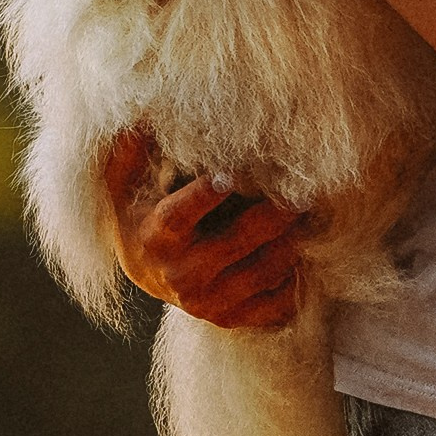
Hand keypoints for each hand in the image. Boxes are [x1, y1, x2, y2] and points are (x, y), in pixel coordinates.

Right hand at [102, 127, 307, 330]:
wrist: (145, 273)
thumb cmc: (140, 214)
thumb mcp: (123, 184)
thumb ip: (130, 151)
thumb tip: (140, 118)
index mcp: (156, 237)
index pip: (179, 216)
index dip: (204, 195)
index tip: (230, 173)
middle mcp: (181, 274)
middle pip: (235, 242)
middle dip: (272, 215)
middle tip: (301, 191)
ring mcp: (207, 301)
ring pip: (261, 273)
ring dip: (292, 244)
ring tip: (312, 215)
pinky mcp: (229, 317)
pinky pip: (272, 306)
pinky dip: (296, 284)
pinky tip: (309, 255)